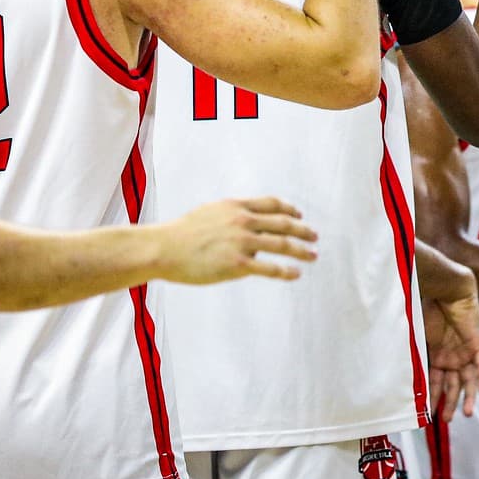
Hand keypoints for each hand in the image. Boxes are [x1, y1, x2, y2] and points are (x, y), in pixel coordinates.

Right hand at [156, 197, 318, 283]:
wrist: (163, 248)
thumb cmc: (182, 233)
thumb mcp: (210, 212)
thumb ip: (231, 214)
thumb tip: (247, 220)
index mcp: (236, 206)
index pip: (272, 204)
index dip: (289, 209)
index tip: (299, 215)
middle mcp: (243, 221)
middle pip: (283, 224)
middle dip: (302, 230)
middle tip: (314, 236)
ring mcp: (241, 242)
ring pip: (282, 245)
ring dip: (301, 250)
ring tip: (313, 255)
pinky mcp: (237, 264)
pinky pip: (270, 268)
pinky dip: (286, 271)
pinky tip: (296, 273)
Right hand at [423, 286, 478, 418]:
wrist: (447, 289)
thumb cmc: (428, 308)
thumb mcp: (416, 336)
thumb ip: (410, 353)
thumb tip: (386, 369)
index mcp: (436, 356)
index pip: (434, 383)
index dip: (431, 398)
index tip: (427, 415)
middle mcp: (451, 357)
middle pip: (452, 386)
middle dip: (449, 403)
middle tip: (446, 420)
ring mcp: (464, 352)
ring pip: (468, 380)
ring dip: (468, 397)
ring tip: (466, 414)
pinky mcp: (476, 344)